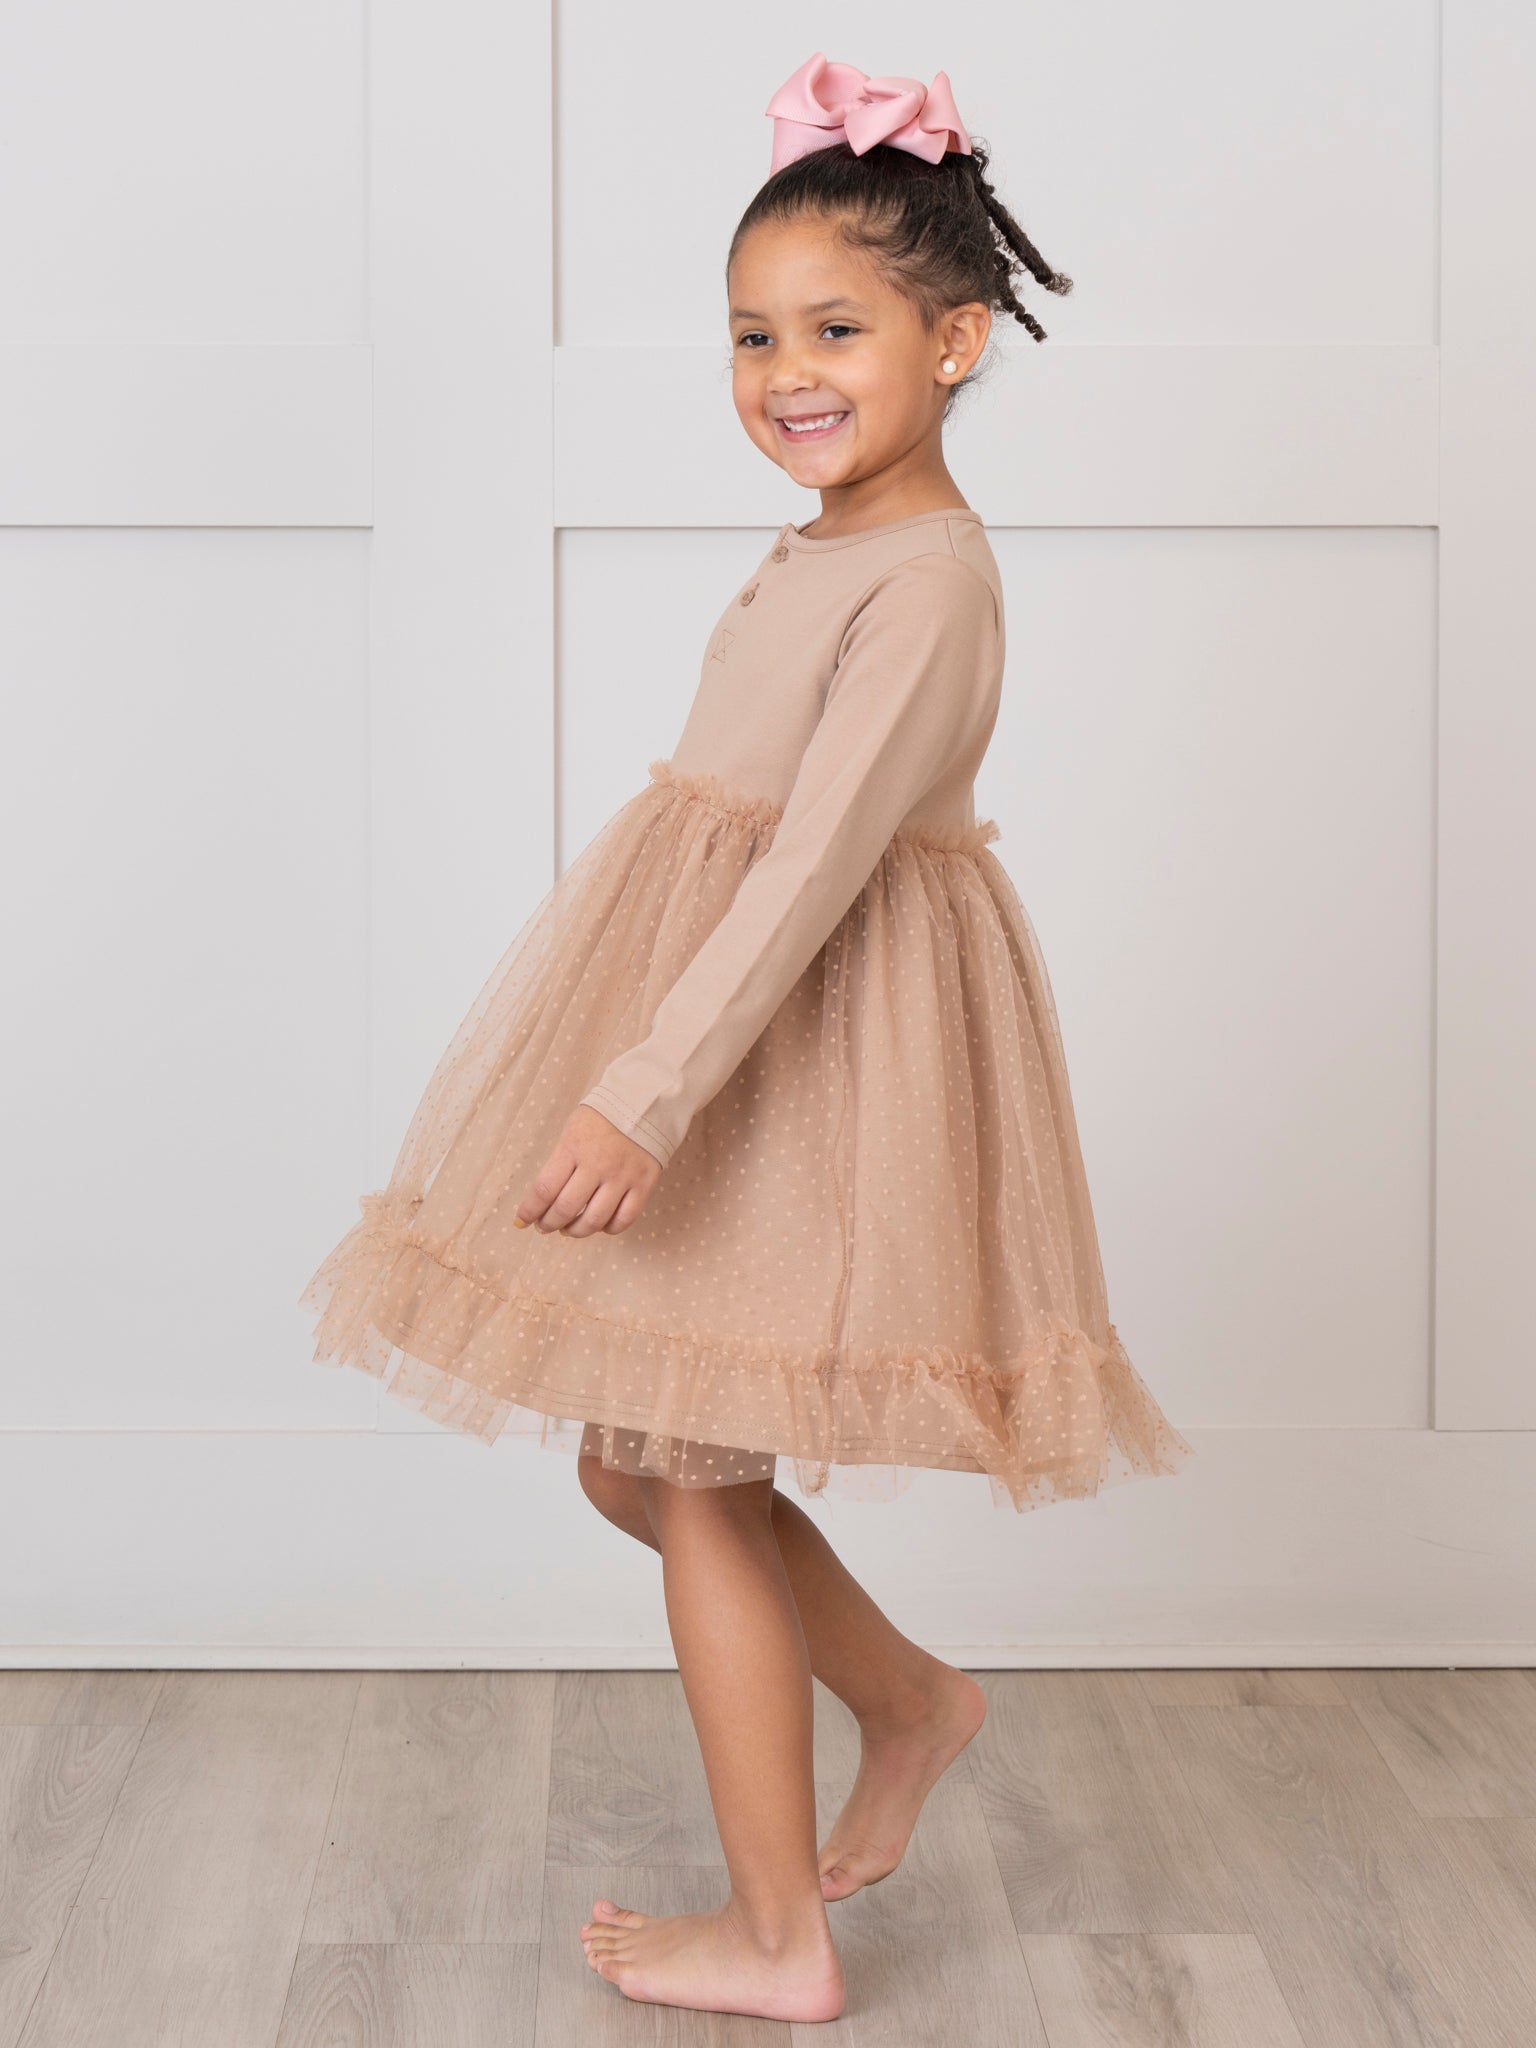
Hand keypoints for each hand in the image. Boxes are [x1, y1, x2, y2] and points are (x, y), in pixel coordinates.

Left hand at [513, 1104, 661, 1236]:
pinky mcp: (644, 1184)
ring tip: (568, 1229)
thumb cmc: (599, 1119)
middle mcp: (597, 1165)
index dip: (530, 1211)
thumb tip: (544, 1200)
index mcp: (573, 1148)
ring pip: (594, 1220)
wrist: (642, 1103)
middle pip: (566, 1209)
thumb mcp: (571, 1133)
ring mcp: (622, 1177)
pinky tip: (600, 1225)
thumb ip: (559, 1163)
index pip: (544, 1190)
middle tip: (544, 1226)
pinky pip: (624, 1219)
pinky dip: (608, 1229)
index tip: (522, 1220)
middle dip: (549, 1224)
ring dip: (576, 1231)